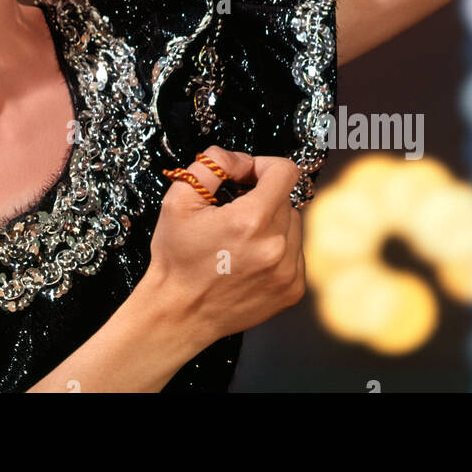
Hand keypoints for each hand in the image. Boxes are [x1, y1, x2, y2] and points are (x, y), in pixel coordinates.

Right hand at [143, 145, 306, 347]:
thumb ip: (212, 165)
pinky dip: (276, 249)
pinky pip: (295, 252)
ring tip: (240, 240)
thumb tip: (240, 160)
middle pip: (285, 198)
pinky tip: (249, 259)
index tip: (246, 178)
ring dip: (271, 223)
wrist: (179, 312)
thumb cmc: (177, 259)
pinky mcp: (292, 289)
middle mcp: (275, 246)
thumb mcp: (179, 200)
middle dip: (261, 197)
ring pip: (293, 224)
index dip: (263, 166)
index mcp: (250, 220)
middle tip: (232, 212)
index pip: (285, 172)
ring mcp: (287, 271)